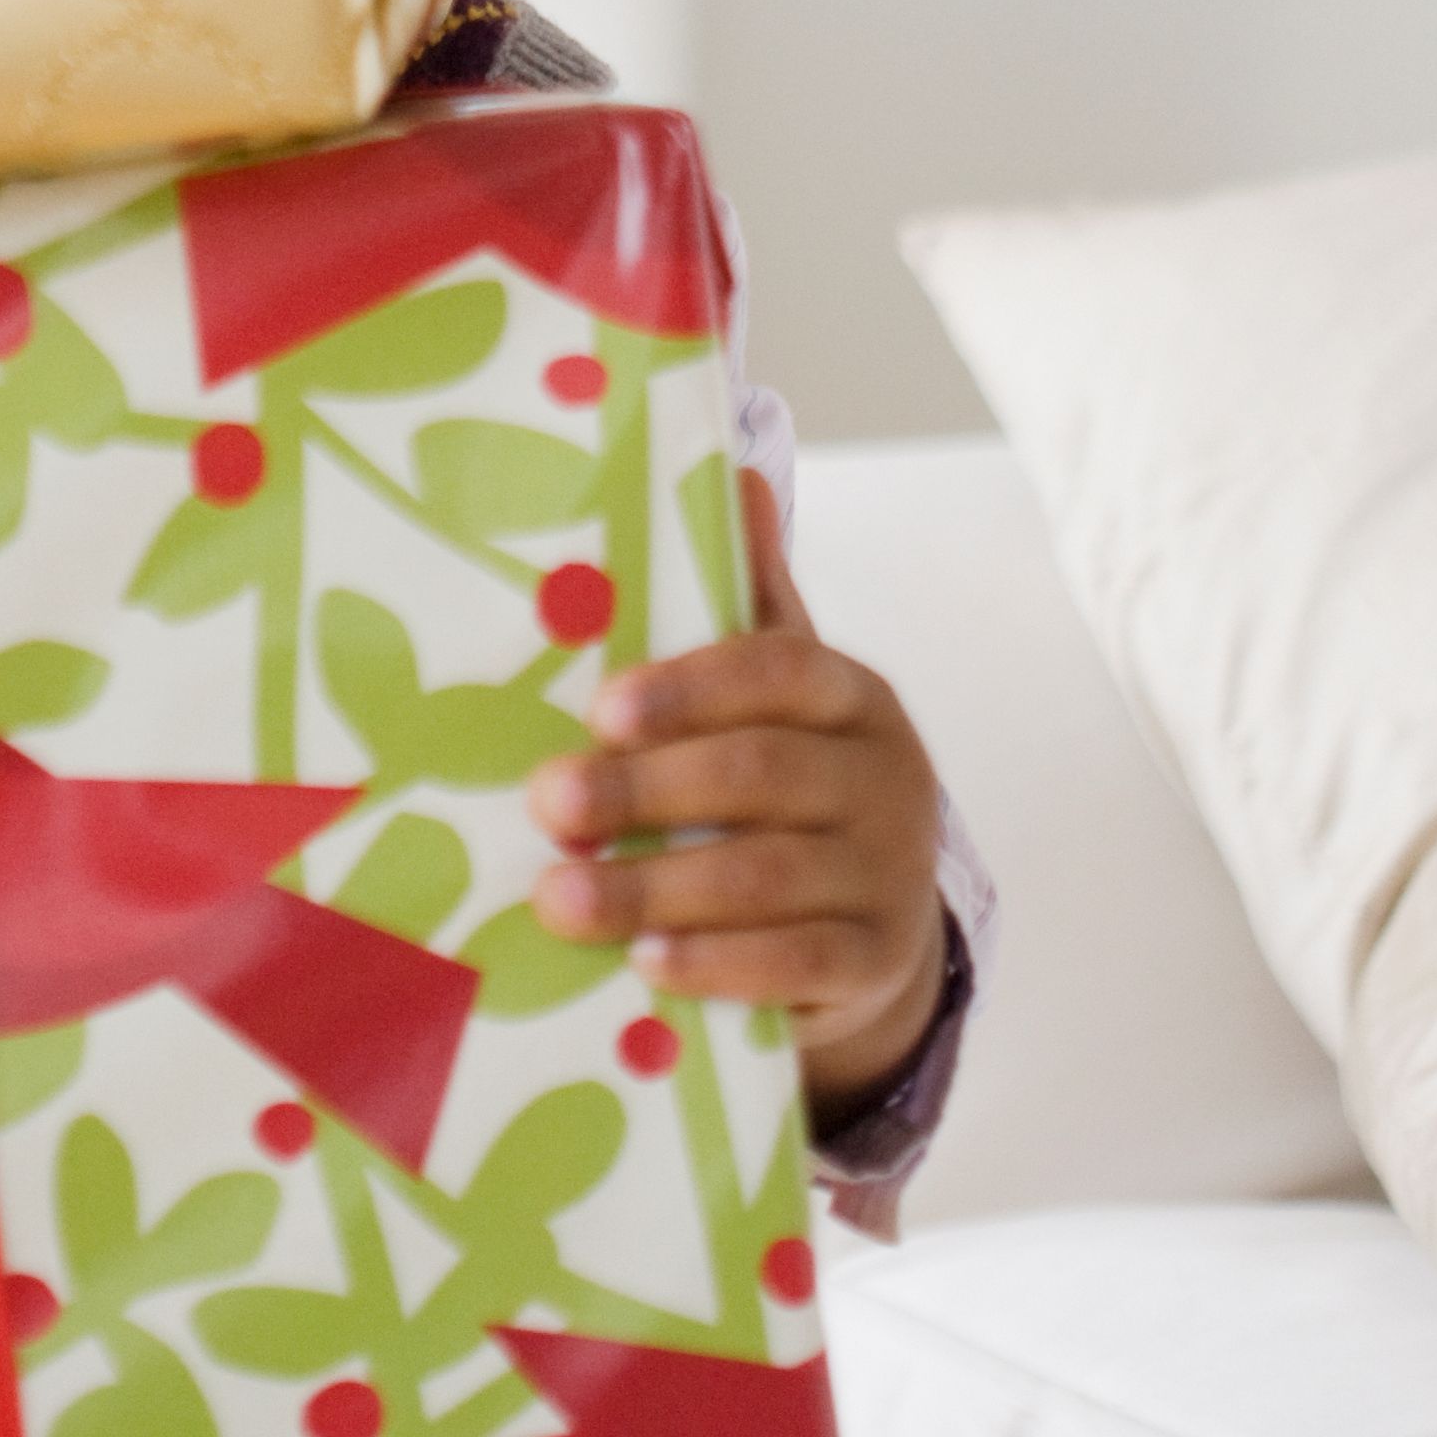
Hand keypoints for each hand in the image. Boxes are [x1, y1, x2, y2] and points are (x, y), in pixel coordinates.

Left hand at [524, 472, 947, 1116]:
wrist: (876, 926)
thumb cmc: (794, 786)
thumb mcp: (780, 693)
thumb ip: (749, 600)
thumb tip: (734, 471)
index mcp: (852, 695)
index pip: (779, 670)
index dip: (691, 688)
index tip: (602, 709)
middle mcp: (885, 779)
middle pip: (760, 775)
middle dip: (643, 789)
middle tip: (547, 802)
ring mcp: (889, 874)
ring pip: (767, 877)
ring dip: (654, 889)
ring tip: (560, 897)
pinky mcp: (880, 963)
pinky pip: (798, 965)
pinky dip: (717, 964)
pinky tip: (646, 964)